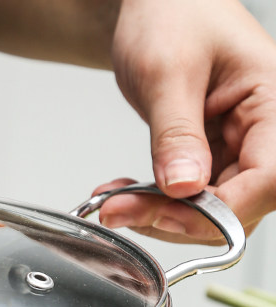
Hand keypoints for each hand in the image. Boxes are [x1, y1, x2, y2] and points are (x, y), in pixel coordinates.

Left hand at [97, 0, 275, 242]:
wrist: (158, 4)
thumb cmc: (174, 13)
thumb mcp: (168, 73)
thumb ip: (176, 134)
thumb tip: (183, 187)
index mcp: (274, 103)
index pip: (267, 179)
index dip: (218, 210)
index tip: (164, 214)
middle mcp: (264, 131)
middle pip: (237, 205)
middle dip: (176, 218)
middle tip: (120, 210)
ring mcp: (238, 148)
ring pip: (210, 211)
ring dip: (158, 216)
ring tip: (113, 203)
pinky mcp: (212, 158)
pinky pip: (188, 198)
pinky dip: (152, 203)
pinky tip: (122, 195)